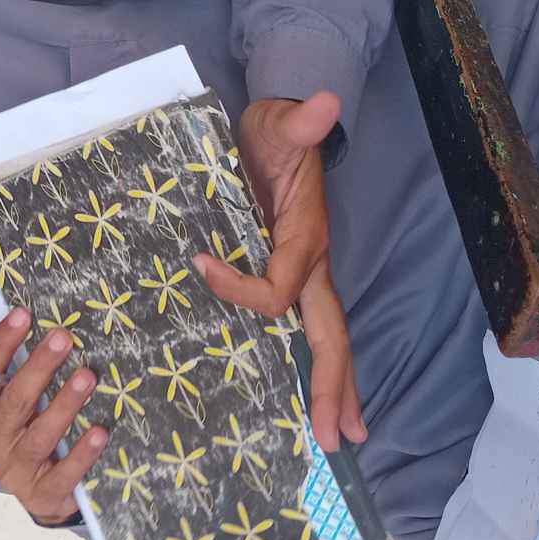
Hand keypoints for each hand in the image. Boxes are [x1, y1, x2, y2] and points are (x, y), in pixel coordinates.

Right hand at [0, 308, 108, 523]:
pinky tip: (99, 431)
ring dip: (64, 404)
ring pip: (39, 435)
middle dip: (39, 367)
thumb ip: (20, 376)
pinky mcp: (42, 495)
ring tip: (87, 376)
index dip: (2, 344)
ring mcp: (14, 472)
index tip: (23, 313)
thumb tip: (45, 327)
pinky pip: (64, 472)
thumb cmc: (26, 436)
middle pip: (14, 401)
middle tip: (63, 337)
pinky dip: (82, 452)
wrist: (39, 495)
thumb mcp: (14, 409)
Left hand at [191, 91, 366, 454]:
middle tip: (337, 438)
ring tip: (340, 437)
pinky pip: (306, 330)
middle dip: (334, 387)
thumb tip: (322, 101)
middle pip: (331, 336)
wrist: (282, 128)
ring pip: (326, 340)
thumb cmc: (274, 133)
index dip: (239, 288)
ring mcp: (305, 274)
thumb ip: (297, 124)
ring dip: (334, 388)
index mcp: (306, 240)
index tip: (198, 262)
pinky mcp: (291, 274)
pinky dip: (315, 367)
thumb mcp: (279, 125)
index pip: (277, 289)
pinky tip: (312, 400)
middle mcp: (313, 266)